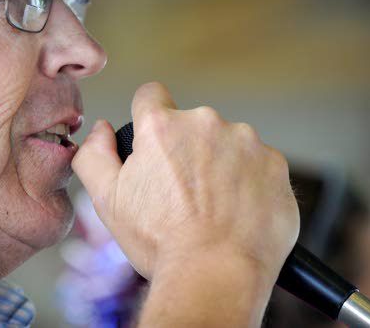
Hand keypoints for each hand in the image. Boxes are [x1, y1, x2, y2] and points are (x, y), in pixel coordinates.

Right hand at [72, 82, 298, 285]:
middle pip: (191, 124)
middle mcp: (206, 123)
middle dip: (186, 149)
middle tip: (182, 193)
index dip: (147, 119)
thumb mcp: (108, 200)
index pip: (150, 95)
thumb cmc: (161, 241)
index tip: (155, 145)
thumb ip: (94, 154)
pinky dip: (250, 182)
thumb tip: (101, 129)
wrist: (215, 275)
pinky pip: (258, 164)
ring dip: (220, 164)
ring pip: (227, 143)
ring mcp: (246, 142)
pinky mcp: (275, 164)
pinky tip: (238, 212)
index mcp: (162, 126)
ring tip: (213, 207)